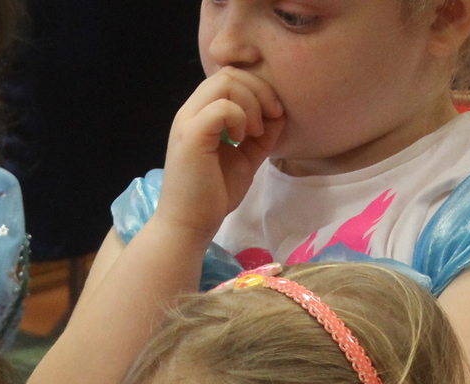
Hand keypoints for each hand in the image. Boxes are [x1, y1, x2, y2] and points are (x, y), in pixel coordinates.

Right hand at [153, 68, 284, 242]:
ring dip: (251, 103)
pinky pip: (221, 106)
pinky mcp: (191, 135)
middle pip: (228, 73)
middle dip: (259, 90)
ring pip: (225, 82)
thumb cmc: (213, 195)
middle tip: (271, 117)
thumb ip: (261, 135)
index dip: (257, 88)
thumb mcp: (246, 158)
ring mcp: (188, 121)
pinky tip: (241, 139)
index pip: (229, 77)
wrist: (190, 225)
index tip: (274, 114)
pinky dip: (239, 117)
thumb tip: (280, 113)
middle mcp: (191, 111)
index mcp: (202, 114)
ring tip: (255, 131)